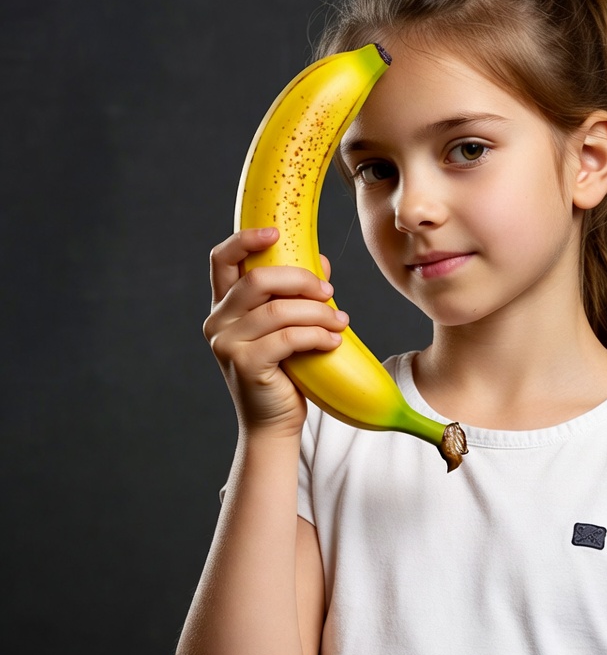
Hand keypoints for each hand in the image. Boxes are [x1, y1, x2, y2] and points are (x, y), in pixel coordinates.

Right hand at [203, 227, 348, 437]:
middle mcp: (218, 321)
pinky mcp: (245, 365)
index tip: (276, 232)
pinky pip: (287, 338)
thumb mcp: (287, 326)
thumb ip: (297, 293)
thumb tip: (320, 259)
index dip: (245, 239)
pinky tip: (333, 340)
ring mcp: (227, 343)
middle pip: (258, 280)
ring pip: (279, 310)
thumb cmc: (284, 371)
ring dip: (318, 312)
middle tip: (329, 292)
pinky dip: (316, 335)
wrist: (273, 422)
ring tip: (340, 321)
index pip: (222, 259)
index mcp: (224, 305)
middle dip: (301, 280)